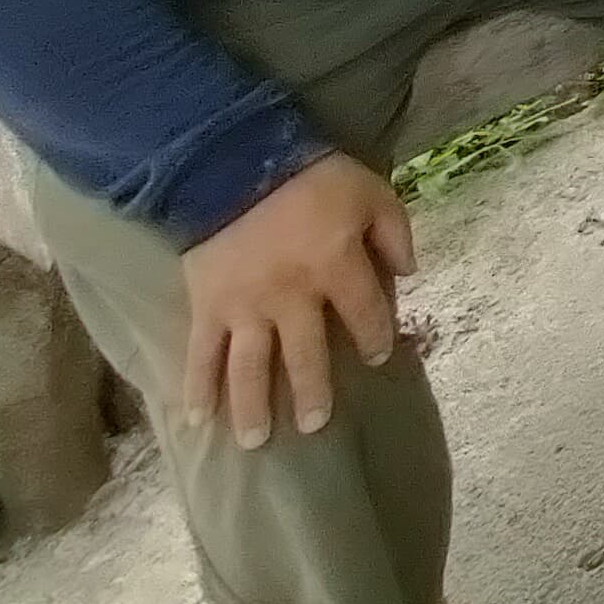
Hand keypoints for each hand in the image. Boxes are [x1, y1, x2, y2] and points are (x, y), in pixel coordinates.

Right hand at [180, 154, 411, 447]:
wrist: (234, 160)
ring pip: (250, 369)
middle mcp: (292, 297)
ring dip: (254, 408)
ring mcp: (245, 306)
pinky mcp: (207, 305)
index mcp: (336, 267)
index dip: (375, 337)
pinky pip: (201, 354)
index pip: (365, 315)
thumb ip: (394, 232)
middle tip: (317, 425)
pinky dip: (197, 388)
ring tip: (257, 442)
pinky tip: (196, 421)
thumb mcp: (370, 190)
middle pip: (306, 356)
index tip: (378, 357)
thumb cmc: (310, 177)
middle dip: (314, 393)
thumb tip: (407, 273)